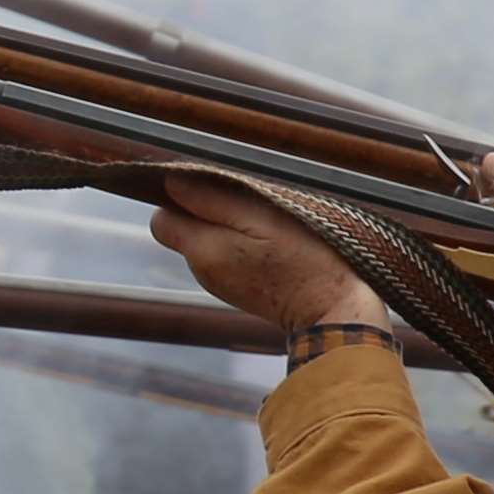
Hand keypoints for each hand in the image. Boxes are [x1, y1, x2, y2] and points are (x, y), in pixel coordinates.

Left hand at [149, 175, 388, 337]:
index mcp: (202, 251)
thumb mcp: (261, 219)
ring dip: (226, 227)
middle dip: (204, 211)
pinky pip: (225, 256)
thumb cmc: (303, 260)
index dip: (178, 198)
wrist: (332, 309)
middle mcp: (202, 270)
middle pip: (183, 229)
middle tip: (246, 203)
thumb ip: (212, 201)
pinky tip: (268, 242)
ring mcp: (219, 283)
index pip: (161, 219)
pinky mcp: (238, 288)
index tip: (208, 186)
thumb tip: (171, 183)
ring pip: (205, 241)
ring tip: (263, 222)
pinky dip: (239, 244)